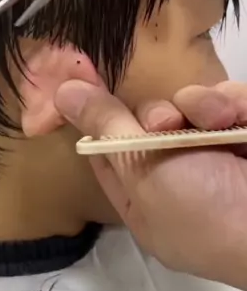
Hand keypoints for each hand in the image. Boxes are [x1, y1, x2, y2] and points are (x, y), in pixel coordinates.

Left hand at [55, 79, 246, 289]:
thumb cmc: (205, 209)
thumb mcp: (144, 170)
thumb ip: (105, 126)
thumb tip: (61, 91)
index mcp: (147, 202)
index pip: (109, 154)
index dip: (96, 119)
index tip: (81, 80)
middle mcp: (181, 179)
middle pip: (150, 123)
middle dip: (157, 115)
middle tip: (169, 122)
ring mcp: (219, 157)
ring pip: (191, 107)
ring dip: (201, 107)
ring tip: (216, 120)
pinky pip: (230, 102)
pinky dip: (233, 103)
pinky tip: (238, 117)